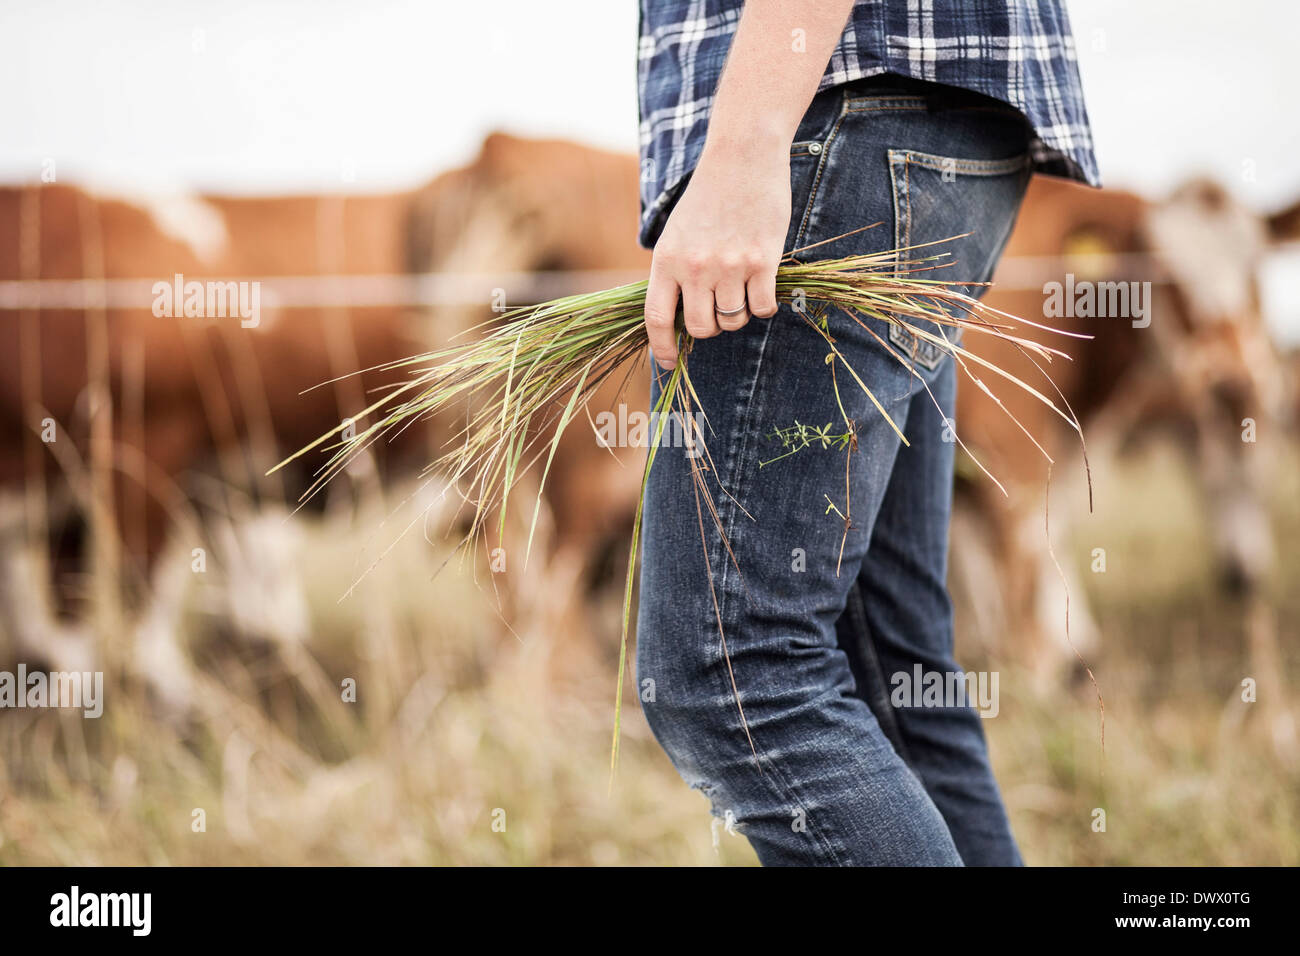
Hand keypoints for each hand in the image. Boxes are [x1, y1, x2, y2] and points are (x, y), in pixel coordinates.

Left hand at [644, 142, 789, 370]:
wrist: (743, 156)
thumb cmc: (710, 195)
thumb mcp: (677, 231)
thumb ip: (675, 270)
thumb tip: (677, 315)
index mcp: (667, 259)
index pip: (656, 317)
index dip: (661, 346)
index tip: (668, 362)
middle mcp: (695, 266)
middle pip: (701, 327)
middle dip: (711, 328)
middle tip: (719, 309)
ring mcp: (730, 265)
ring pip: (733, 320)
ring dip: (738, 314)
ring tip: (742, 288)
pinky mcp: (763, 261)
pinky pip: (762, 308)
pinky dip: (764, 306)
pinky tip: (763, 285)